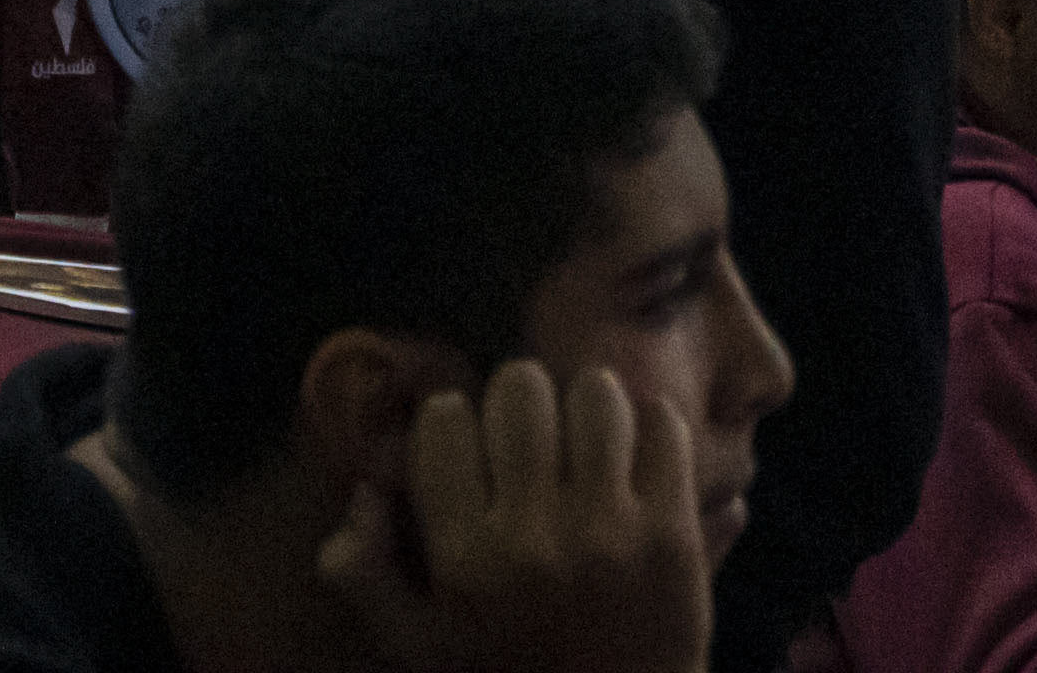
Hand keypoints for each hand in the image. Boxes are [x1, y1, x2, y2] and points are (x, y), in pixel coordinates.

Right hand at [317, 361, 706, 672]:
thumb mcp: (417, 647)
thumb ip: (363, 574)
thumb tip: (365, 492)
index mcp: (464, 559)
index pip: (445, 420)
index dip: (455, 421)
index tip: (470, 444)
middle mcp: (532, 538)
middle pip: (521, 390)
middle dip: (521, 402)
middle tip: (532, 435)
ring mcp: (608, 534)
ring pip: (595, 393)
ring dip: (589, 407)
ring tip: (587, 439)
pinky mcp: (673, 536)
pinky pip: (661, 427)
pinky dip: (649, 429)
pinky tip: (634, 457)